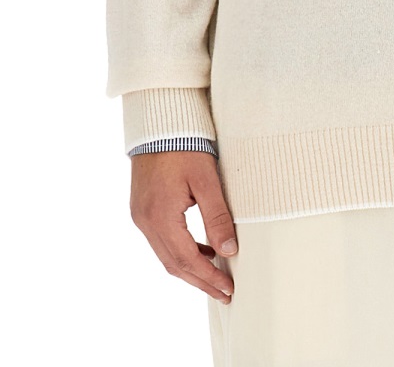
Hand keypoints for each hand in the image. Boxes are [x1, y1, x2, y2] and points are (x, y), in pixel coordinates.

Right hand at [129, 151, 237, 303]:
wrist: (158, 123)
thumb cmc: (184, 145)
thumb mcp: (206, 179)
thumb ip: (217, 215)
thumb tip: (230, 251)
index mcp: (160, 216)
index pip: (186, 260)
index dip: (208, 277)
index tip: (228, 289)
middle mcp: (145, 221)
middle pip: (173, 264)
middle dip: (200, 281)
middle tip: (224, 293)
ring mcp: (141, 216)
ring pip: (166, 255)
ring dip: (191, 268)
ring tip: (217, 277)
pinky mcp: (143, 209)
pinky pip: (162, 240)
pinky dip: (182, 251)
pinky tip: (203, 250)